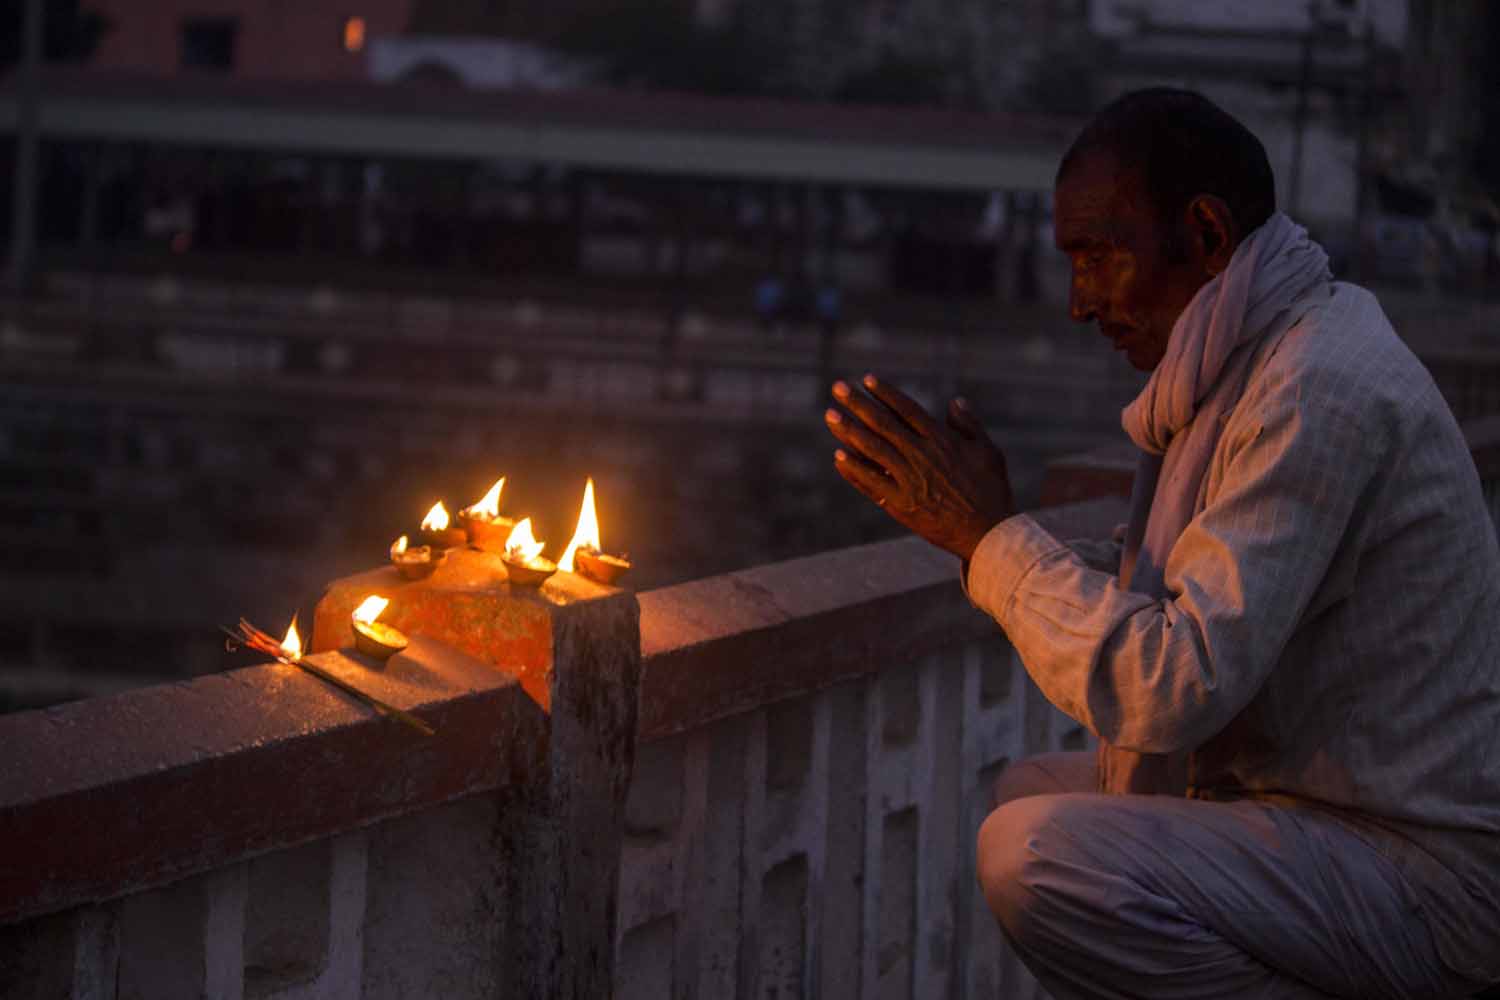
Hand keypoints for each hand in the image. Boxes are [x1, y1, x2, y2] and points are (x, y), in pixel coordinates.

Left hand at [825, 374, 1014, 560]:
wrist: (987, 534)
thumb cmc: (992, 491)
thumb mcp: (988, 452)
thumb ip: (969, 425)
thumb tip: (954, 401)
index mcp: (941, 440)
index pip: (907, 409)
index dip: (885, 393)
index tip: (866, 379)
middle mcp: (921, 456)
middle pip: (883, 424)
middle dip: (858, 404)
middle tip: (837, 388)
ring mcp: (909, 480)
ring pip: (872, 450)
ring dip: (848, 431)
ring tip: (830, 415)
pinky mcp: (901, 505)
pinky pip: (872, 484)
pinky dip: (854, 471)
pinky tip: (838, 457)